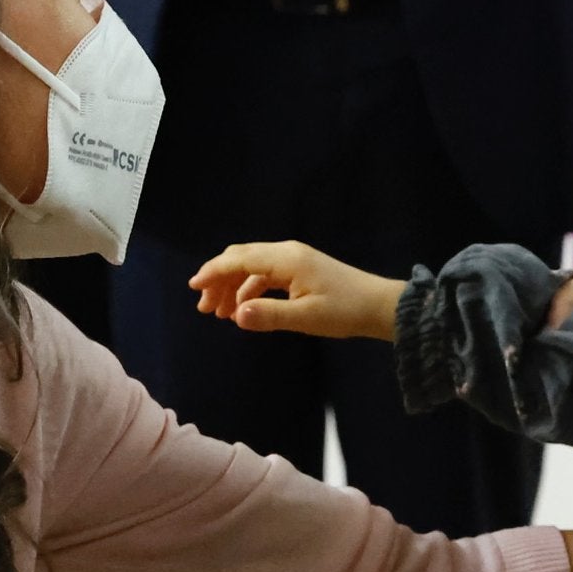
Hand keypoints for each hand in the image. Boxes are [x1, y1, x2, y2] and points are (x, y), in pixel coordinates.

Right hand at [189, 239, 406, 339]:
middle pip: (241, 259)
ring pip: (252, 268)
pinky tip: (245, 310)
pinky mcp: (300, 271)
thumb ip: (269, 315)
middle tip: (205, 307)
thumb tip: (236, 315)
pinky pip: (265, 275)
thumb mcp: (306, 318)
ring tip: (221, 314)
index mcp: (286, 259)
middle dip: (219, 280)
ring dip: (233, 287)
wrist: (378, 306)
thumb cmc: (345, 311)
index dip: (213, 272)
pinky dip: (250, 290)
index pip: (239, 259)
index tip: (194, 288)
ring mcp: (294, 261)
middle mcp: (287, 253)